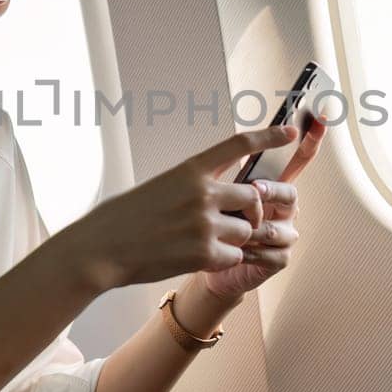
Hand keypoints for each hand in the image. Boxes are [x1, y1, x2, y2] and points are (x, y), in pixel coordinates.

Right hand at [52, 123, 303, 291]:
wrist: (101, 247)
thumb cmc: (123, 217)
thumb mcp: (159, 187)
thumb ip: (192, 185)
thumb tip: (218, 192)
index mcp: (190, 170)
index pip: (239, 144)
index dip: (269, 136)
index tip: (290, 132)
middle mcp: (203, 192)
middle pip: (253, 196)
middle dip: (251, 211)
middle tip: (240, 221)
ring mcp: (205, 223)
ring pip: (246, 230)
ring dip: (234, 239)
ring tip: (204, 243)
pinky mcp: (204, 253)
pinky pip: (234, 255)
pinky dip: (222, 259)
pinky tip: (197, 257)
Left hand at [202, 116, 325, 300]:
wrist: (207, 261)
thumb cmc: (216, 224)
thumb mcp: (223, 193)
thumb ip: (237, 176)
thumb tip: (243, 150)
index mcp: (275, 188)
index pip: (298, 161)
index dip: (311, 142)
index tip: (321, 120)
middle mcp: (286, 209)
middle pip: (290, 193)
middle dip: (272, 191)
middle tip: (254, 189)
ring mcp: (286, 234)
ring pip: (275, 226)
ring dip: (249, 229)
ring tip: (227, 231)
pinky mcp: (280, 258)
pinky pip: (270, 252)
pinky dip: (248, 251)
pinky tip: (235, 251)